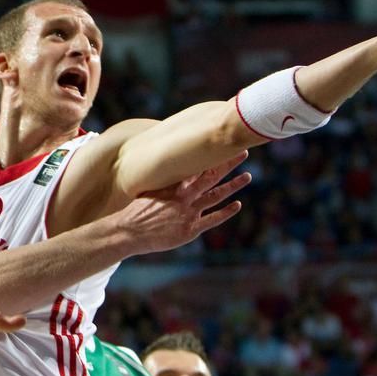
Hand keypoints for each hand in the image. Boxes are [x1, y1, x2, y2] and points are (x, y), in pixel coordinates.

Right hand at [115, 150, 251, 255]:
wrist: (129, 232)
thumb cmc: (136, 211)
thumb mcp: (149, 189)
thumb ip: (162, 180)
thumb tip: (167, 166)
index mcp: (174, 184)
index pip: (198, 165)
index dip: (213, 155)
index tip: (225, 143)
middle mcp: (184, 195)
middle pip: (211, 175)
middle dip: (228, 163)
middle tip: (243, 151)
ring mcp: (188, 212)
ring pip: (216, 195)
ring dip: (233, 185)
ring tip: (247, 176)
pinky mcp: (190, 229)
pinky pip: (212, 219)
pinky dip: (226, 212)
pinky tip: (237, 205)